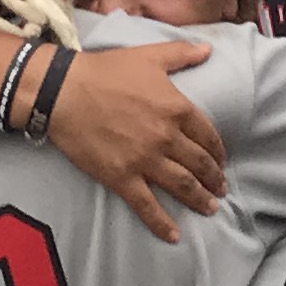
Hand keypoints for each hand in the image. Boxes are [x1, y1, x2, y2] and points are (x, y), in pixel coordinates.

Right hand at [45, 40, 226, 241]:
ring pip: (182, 186)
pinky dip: (162, 223)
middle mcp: (166, 138)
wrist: (64, 91)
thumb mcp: (149, 55)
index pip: (209, 136)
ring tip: (210, 208)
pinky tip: (174, 236)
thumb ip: (182, 54)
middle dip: (213, 179)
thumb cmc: (106, 71)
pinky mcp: (122, 178)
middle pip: (199, 164)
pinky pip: (147, 206)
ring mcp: (145, 160)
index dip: (219, 152)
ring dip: (199, 199)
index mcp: (177, 109)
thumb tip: (209, 50)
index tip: (221, 161)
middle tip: (220, 189)